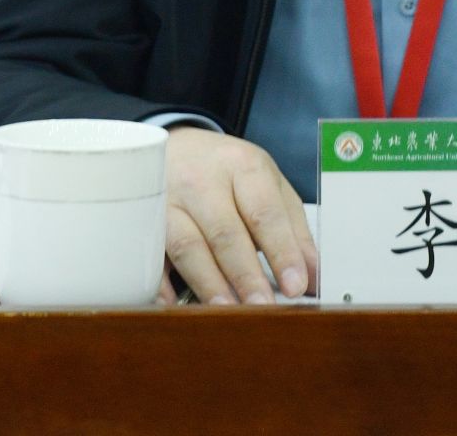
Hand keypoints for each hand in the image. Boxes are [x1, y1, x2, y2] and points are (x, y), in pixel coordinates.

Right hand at [160, 128, 316, 303]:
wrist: (178, 145)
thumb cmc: (229, 172)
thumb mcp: (268, 185)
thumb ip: (293, 229)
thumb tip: (315, 277)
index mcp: (243, 166)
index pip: (264, 211)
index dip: (281, 250)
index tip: (295, 285)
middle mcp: (203, 180)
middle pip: (225, 231)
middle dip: (245, 273)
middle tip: (263, 307)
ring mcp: (167, 199)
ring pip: (186, 244)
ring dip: (207, 282)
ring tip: (227, 312)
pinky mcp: (142, 219)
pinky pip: (149, 254)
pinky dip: (158, 281)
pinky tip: (173, 304)